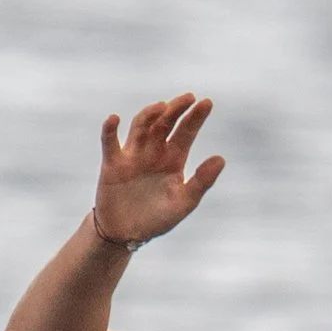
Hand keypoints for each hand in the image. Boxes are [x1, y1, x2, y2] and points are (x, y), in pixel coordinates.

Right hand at [93, 94, 224, 245]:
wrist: (129, 233)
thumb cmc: (159, 217)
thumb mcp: (185, 201)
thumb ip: (202, 180)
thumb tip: (221, 158)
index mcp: (174, 159)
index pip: (186, 133)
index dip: (195, 117)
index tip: (207, 102)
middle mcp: (154, 152)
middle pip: (164, 124)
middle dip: (176, 109)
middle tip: (188, 97)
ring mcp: (132, 155)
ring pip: (140, 127)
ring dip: (149, 115)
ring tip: (162, 106)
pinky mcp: (112, 164)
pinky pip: (110, 143)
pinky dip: (110, 130)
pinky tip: (115, 118)